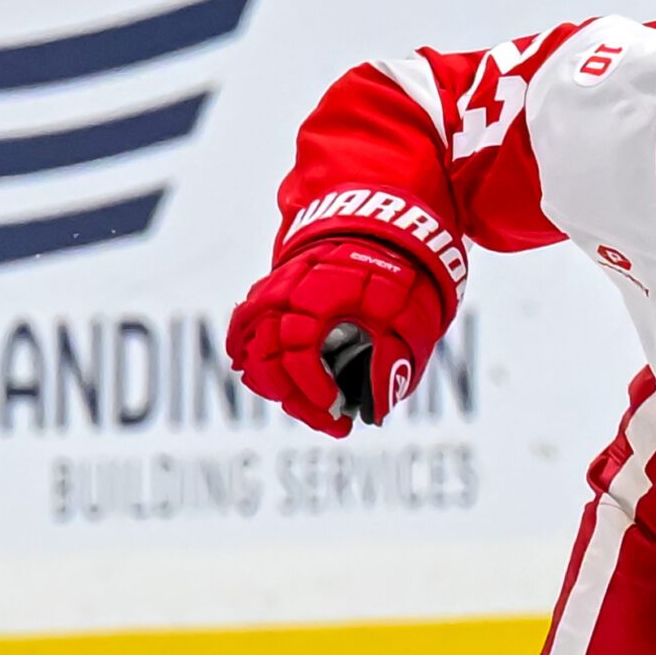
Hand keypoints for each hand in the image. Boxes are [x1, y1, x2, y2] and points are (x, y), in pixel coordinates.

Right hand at [226, 237, 450, 438]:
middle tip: (330, 418)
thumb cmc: (400, 277)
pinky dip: (251, 359)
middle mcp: (285, 291)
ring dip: (274, 386)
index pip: (298, 352)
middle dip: (295, 398)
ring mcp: (271, 291)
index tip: (337, 409)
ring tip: (312, 406)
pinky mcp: (267, 295)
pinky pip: (244, 330)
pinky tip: (273, 385)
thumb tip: (374, 411)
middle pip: (265, 357)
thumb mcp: (411, 317)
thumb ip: (392, 362)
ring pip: (249, 348)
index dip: (313, 388)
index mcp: (320, 293)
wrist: (382, 235)